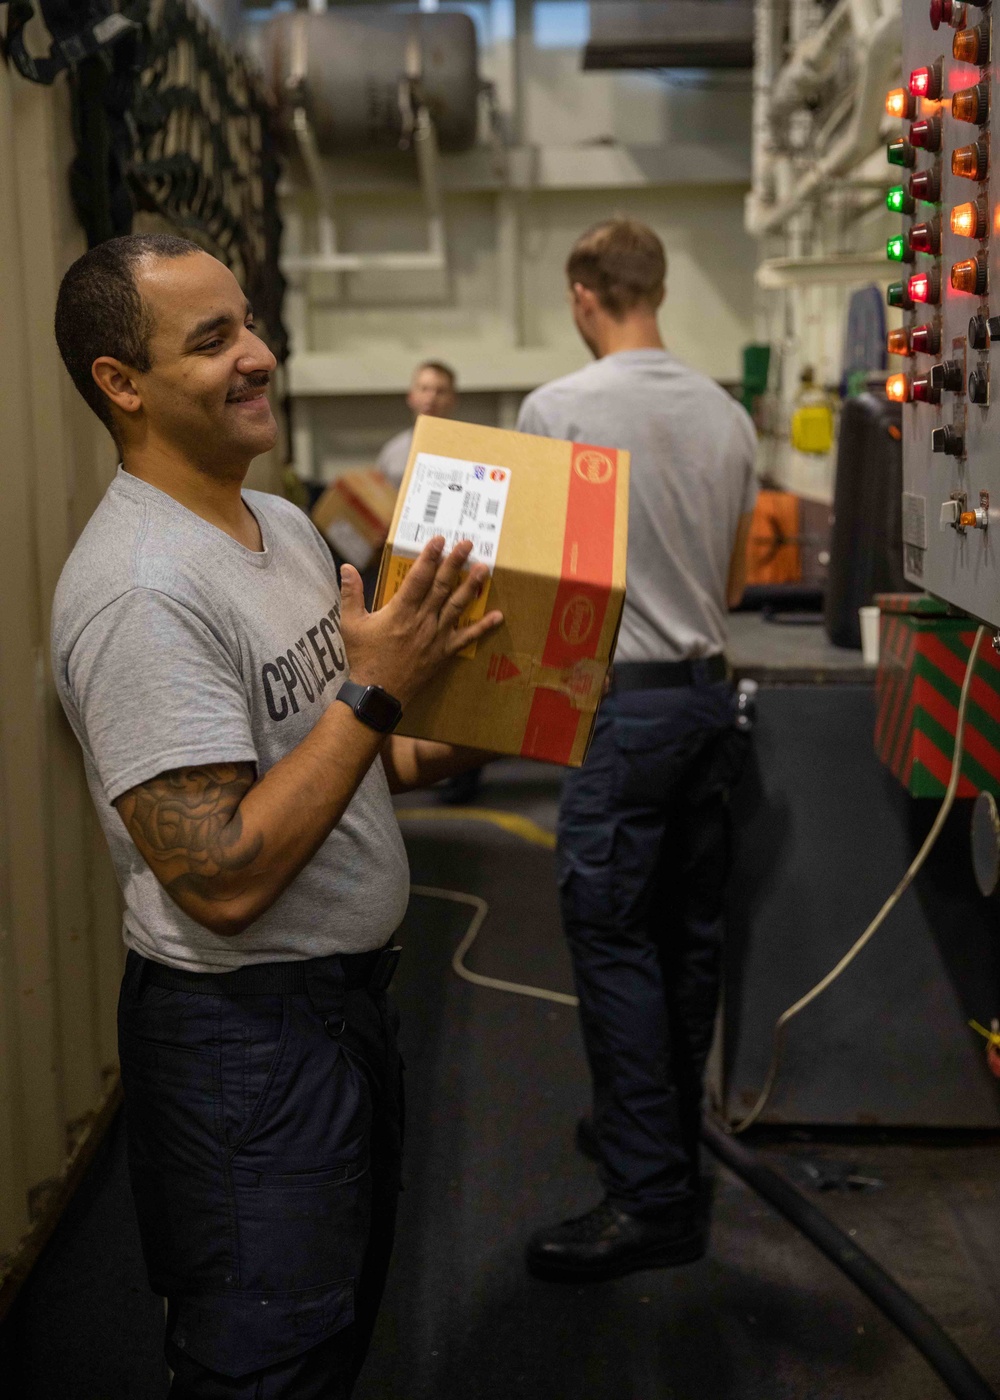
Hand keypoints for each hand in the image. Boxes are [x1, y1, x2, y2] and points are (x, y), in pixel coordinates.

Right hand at [339, 537, 502, 706]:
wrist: (378, 693)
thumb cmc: (364, 658)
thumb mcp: (351, 624)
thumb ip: (350, 594)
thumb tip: (345, 568)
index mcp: (400, 612)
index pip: (418, 578)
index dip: (429, 557)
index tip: (439, 540)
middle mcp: (422, 621)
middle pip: (442, 587)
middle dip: (455, 563)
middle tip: (467, 544)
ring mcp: (436, 636)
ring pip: (457, 606)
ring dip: (471, 587)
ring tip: (484, 568)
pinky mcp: (444, 652)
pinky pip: (467, 638)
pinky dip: (482, 627)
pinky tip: (497, 616)